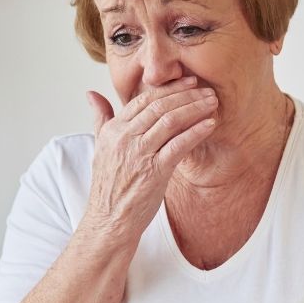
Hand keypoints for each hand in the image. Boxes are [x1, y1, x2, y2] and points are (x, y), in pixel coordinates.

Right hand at [82, 76, 217, 242]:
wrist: (108, 221)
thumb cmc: (109, 186)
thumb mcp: (100, 147)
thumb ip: (100, 118)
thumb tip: (91, 94)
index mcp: (113, 130)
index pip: (143, 99)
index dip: (168, 88)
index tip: (187, 81)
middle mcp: (125, 138)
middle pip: (159, 106)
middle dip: (186, 94)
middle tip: (206, 89)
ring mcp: (139, 154)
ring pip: (170, 121)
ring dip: (195, 109)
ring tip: (212, 103)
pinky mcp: (154, 172)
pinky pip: (178, 145)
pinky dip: (196, 132)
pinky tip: (210, 124)